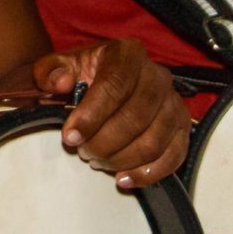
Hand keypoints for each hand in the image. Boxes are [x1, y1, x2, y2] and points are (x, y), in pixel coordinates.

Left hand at [32, 39, 190, 189]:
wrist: (104, 82)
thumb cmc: (81, 76)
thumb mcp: (58, 67)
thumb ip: (50, 71)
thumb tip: (61, 82)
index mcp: (127, 55)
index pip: (114, 84)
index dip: (91, 115)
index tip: (70, 137)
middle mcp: (157, 76)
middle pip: (136, 116)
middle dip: (104, 142)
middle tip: (82, 152)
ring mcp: (173, 103)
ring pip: (154, 140)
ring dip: (121, 159)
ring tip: (96, 161)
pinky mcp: (182, 128)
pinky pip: (174, 156)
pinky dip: (148, 173)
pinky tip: (123, 179)